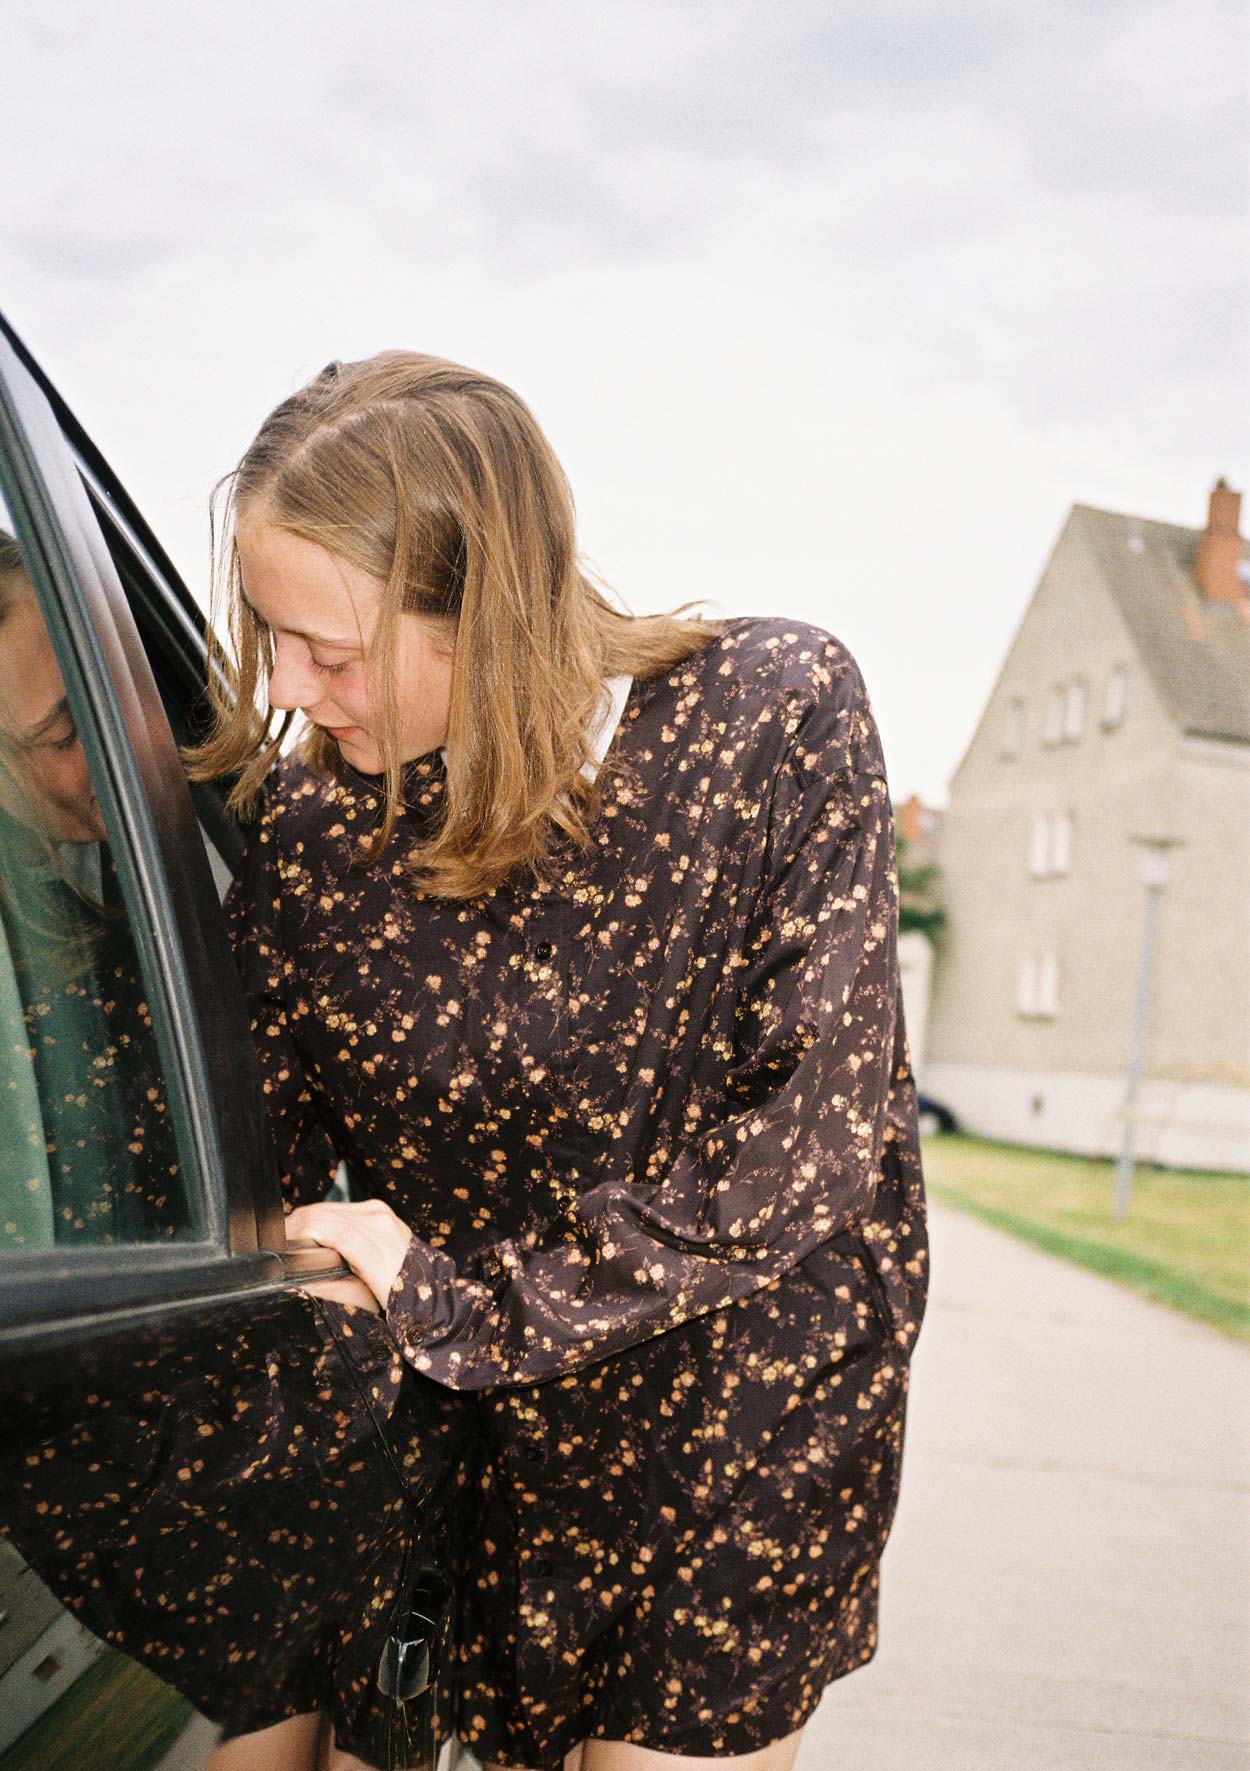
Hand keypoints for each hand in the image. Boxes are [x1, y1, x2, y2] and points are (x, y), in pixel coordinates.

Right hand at [285, 1199, 413, 1311]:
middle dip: (296, 1226)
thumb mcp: (359, 1301)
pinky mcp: (379, 1209)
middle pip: (323, 1214)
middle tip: (279, 1244)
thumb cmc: (394, 1300)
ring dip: (307, 1220)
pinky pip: (341, 1208)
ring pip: (328, 1208)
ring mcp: (381, 1213)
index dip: (299, 1232)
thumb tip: (295, 1280)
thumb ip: (327, 1288)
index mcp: (377, 1247)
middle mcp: (380, 1223)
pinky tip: (316, 1233)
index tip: (280, 1244)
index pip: (329, 1228)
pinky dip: (324, 1218)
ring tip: (293, 1240)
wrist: (428, 1292)